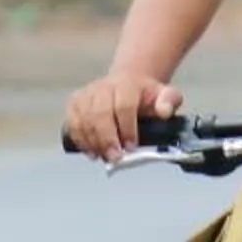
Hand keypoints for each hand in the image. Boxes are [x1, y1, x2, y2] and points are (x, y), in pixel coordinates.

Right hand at [63, 72, 180, 160]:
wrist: (128, 84)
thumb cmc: (145, 96)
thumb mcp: (165, 95)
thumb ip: (169, 101)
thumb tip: (165, 111)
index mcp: (127, 84)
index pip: (124, 105)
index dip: (126, 128)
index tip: (131, 146)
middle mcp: (103, 87)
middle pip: (100, 113)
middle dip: (107, 138)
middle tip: (115, 157)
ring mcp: (87, 94)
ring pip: (83, 119)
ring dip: (92, 141)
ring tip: (103, 156)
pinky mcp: (74, 103)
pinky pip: (72, 122)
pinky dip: (79, 139)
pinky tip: (90, 151)